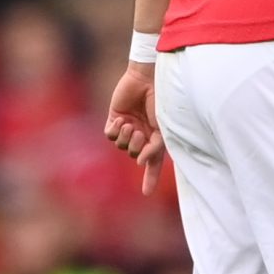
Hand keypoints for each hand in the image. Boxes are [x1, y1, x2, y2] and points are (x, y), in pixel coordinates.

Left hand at [105, 64, 166, 195]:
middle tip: (140, 133)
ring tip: (130, 124)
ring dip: (124, 138)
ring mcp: (128, 126)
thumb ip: (154, 148)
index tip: (146, 193)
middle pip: (133, 154)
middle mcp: (142, 134)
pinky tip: (120, 122)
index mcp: (157, 138)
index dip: (150, 179)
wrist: (149, 79)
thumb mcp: (163, 129)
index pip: (153, 163)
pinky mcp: (115, 117)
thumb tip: (141, 163)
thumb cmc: (163, 102)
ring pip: (120, 146)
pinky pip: (109, 135)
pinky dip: (113, 131)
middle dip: (135, 147)